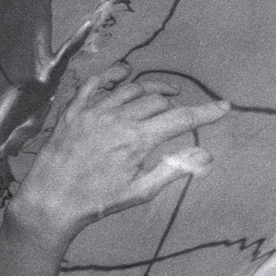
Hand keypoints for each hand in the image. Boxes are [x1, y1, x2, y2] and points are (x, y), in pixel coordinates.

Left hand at [12, 63, 231, 237]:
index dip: (206, 112)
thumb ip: (174, 169)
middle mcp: (119, 118)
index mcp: (138, 140)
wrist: (52, 199)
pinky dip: (114, 75)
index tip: (224, 107)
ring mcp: (95, 110)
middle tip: (181, 113)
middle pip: (158, 100)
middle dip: (176, 105)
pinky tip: (124, 76)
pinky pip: (97, 82)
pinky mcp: (74, 109)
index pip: (182, 118)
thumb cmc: (99, 200)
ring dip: (152, 90)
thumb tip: (206, 155)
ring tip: (163, 95)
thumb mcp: (141, 191)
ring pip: (133, 88)